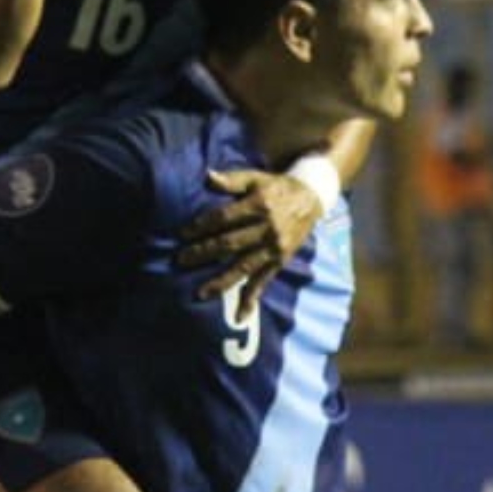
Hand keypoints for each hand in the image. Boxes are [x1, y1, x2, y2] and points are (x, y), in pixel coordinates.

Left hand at [180, 168, 324, 311]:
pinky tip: (240, 315)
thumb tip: (207, 176)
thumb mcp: (256, 177)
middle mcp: (267, 228)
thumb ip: (232, 180)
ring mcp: (274, 247)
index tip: (181, 234)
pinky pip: (264, 281)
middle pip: (230, 243)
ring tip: (201, 293)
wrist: (312, 198)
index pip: (224, 218)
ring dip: (222, 281)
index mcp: (259, 205)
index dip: (201, 226)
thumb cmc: (278, 186)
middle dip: (203, 253)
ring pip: (244, 267)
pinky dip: (252, 298)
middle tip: (180, 261)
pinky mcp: (280, 261)